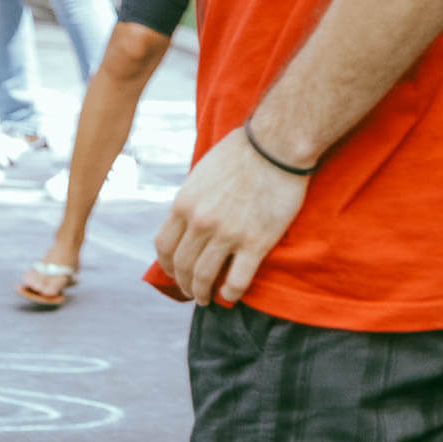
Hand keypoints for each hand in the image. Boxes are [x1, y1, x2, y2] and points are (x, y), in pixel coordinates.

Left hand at [154, 127, 309, 305]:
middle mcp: (200, 222)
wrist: (279, 143)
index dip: (166, 266)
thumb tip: (189, 217)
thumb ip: (193, 198)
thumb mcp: (203, 172)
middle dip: (184, 283)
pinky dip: (230, 293)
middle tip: (192, 291)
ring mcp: (227, 234)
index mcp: (184, 204)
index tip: (174, 272)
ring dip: (202, 293)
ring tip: (207, 298)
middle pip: (181, 266)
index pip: (163, 246)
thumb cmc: (244, 151)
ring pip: (204, 277)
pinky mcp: (255, 242)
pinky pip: (236, 280)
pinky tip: (231, 295)